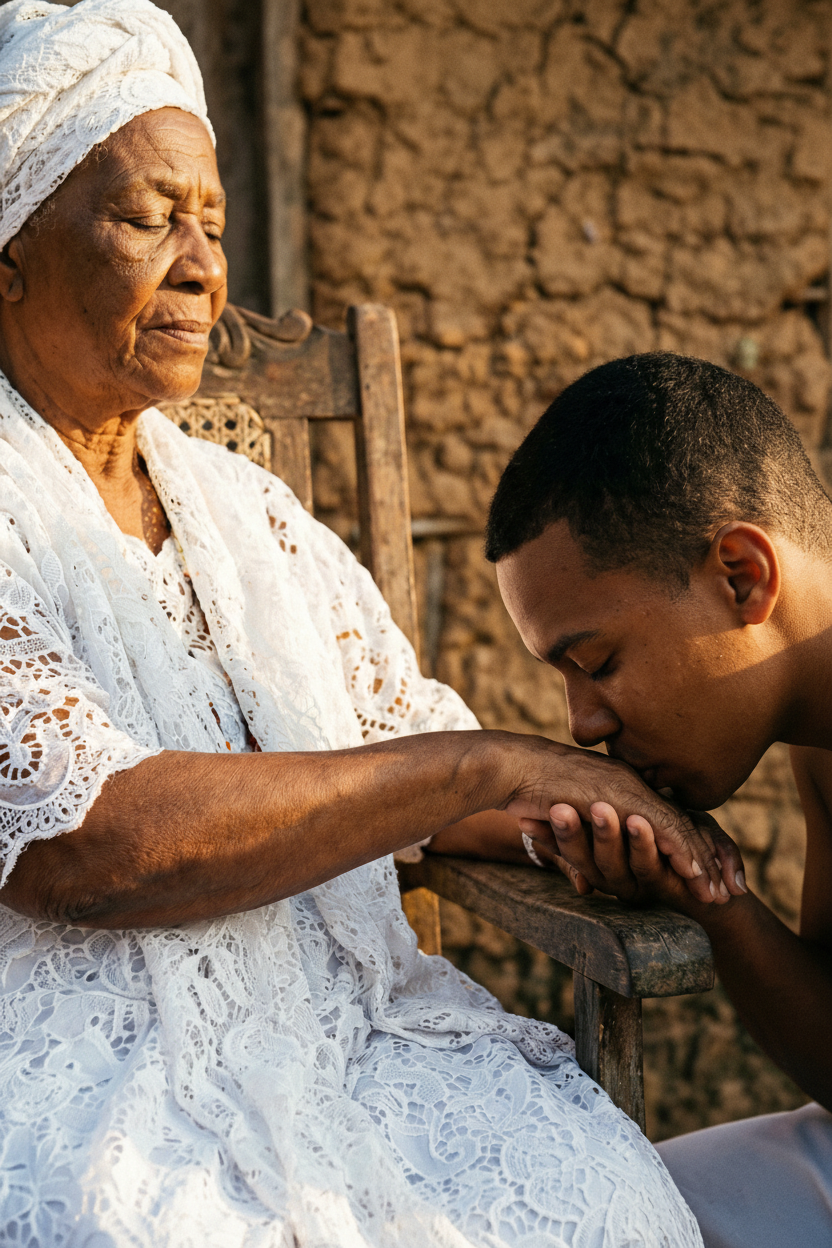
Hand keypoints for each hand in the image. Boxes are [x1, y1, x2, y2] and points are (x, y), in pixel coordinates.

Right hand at [495, 736, 732, 904]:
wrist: (511, 767)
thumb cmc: (527, 793)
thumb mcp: (561, 828)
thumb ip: (579, 855)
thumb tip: (586, 887)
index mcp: (620, 788)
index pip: (665, 820)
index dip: (686, 850)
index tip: (702, 878)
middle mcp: (631, 785)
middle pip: (681, 823)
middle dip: (707, 859)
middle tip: (725, 889)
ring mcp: (629, 789)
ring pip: (678, 828)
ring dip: (699, 862)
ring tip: (715, 891)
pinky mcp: (622, 796)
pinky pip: (661, 826)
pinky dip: (680, 851)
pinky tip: (694, 874)